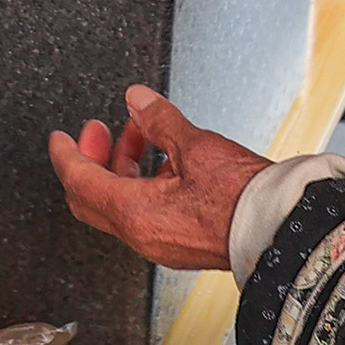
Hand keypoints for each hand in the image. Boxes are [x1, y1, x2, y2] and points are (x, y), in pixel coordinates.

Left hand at [49, 86, 270, 271]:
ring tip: (138, 135)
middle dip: (92, 159)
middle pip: (92, 198)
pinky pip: (144, 213)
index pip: (79, 182)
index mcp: (135, 213)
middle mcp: (143, 234)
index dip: (66, 155)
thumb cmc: (245, 199)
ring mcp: (161, 242)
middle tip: (99, 131)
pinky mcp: (180, 244)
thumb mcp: (196, 146)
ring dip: (120, 167)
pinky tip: (162, 161)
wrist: (283, 229)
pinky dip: (141, 184)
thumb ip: (160, 121)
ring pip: (119, 205)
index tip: (60, 139)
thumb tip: (138, 100)